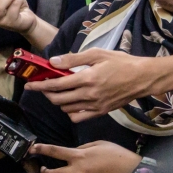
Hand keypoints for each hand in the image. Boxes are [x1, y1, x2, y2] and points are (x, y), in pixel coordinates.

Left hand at [24, 49, 154, 120]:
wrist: (142, 78)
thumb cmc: (120, 63)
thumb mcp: (96, 54)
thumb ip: (72, 59)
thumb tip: (53, 61)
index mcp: (87, 79)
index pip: (56, 85)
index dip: (39, 86)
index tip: (29, 85)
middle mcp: (89, 95)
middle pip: (58, 99)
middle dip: (46, 93)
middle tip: (43, 86)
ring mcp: (95, 105)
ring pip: (66, 109)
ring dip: (58, 102)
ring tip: (58, 92)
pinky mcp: (101, 112)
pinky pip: (79, 117)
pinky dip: (70, 112)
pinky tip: (71, 103)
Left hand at [30, 141, 141, 172]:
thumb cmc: (117, 155)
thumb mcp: (99, 144)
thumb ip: (82, 147)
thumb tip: (73, 151)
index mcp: (78, 156)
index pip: (54, 151)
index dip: (40, 149)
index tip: (32, 148)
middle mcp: (76, 171)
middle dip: (43, 172)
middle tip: (42, 170)